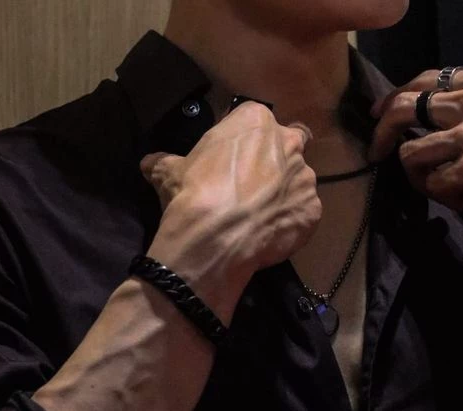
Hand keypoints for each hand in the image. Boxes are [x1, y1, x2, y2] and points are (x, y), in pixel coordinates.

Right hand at [139, 102, 321, 283]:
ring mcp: (305, 179)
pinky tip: (270, 235)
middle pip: (288, 147)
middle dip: (275, 163)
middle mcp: (288, 143)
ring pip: (298, 182)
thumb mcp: (169, 171)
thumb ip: (165, 162)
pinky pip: (303, 215)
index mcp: (256, 120)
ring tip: (260, 217)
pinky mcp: (312, 212)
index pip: (256, 122)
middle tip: (252, 188)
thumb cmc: (193, 194)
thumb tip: (149, 163)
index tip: (233, 163)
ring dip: (284, 194)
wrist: (214, 239)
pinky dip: (291, 223)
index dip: (246, 144)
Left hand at [370, 67, 462, 240]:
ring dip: (421, 178)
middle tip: (375, 153)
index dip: (396, 97)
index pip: (426, 80)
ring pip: (411, 155)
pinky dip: (450, 199)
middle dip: (382, 133)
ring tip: (451, 189)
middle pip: (403, 109)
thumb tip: (440, 112)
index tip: (379, 113)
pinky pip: (434, 186)